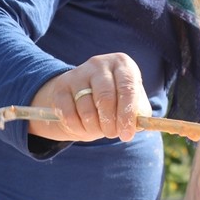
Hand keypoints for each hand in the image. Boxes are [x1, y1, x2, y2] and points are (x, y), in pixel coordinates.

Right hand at [27, 53, 152, 141]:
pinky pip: (69, 114)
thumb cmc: (116, 98)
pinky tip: (84, 127)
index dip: (127, 114)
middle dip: (110, 123)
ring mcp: (78, 73)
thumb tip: (135, 126)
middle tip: (112, 134)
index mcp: (122, 64)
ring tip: (99, 129)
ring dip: (94, 127)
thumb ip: (138, 113)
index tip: (126, 134)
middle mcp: (100, 64)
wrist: (85, 92)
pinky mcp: (61, 86)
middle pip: (105, 98)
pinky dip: (78, 127)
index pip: (127, 88)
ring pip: (86, 109)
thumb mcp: (132, 101)